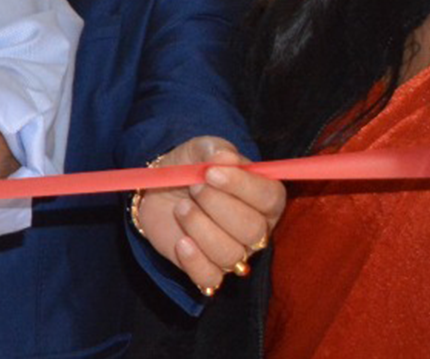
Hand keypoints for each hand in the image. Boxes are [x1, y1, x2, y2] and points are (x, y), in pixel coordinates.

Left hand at [134, 136, 284, 293]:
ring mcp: (234, 253)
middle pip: (252, 230)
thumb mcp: (201, 149)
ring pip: (230, 254)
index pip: (270, 198)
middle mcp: (256, 229)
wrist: (159, 190)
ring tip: (181, 208)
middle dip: (217, 206)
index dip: (242, 186)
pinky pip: (210, 279)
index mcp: (264, 198)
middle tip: (194, 188)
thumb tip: (226, 158)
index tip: (210, 173)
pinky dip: (194, 261)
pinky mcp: (208, 270)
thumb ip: (215, 150)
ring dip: (199, 228)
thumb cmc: (191, 168)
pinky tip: (181, 241)